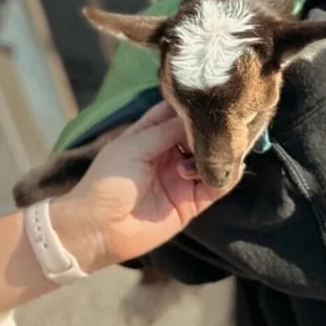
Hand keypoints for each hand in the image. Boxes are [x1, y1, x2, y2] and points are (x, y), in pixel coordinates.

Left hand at [51, 102, 233, 272]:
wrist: (99, 228)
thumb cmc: (107, 182)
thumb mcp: (133, 148)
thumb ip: (165, 132)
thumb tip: (198, 116)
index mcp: (149, 133)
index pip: (177, 111)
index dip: (193, 104)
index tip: (212, 98)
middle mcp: (168, 152)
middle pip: (199, 134)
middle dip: (212, 129)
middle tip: (223, 126)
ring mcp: (181, 176)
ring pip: (212, 158)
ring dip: (219, 153)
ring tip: (212, 154)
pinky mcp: (191, 202)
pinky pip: (217, 186)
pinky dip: (225, 177)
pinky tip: (220, 170)